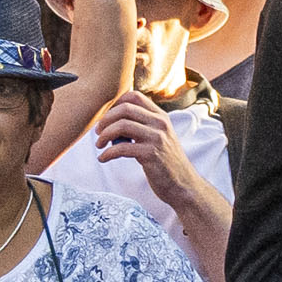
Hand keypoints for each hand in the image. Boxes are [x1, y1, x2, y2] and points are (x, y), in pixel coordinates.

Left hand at [91, 89, 201, 203]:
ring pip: (122, 125)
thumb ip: (143, 126)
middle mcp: (160, 124)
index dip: (115, 104)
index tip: (107, 119)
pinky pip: (121, 148)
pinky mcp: (151, 154)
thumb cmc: (166, 162)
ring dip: (104, 135)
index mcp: (161, 117)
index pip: (134, 96)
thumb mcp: (159, 137)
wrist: (183, 184)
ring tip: (100, 145)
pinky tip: (103, 158)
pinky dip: (107, 153)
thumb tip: (113, 122)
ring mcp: (157, 138)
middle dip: (106, 119)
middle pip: (125, 109)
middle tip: (98, 132)